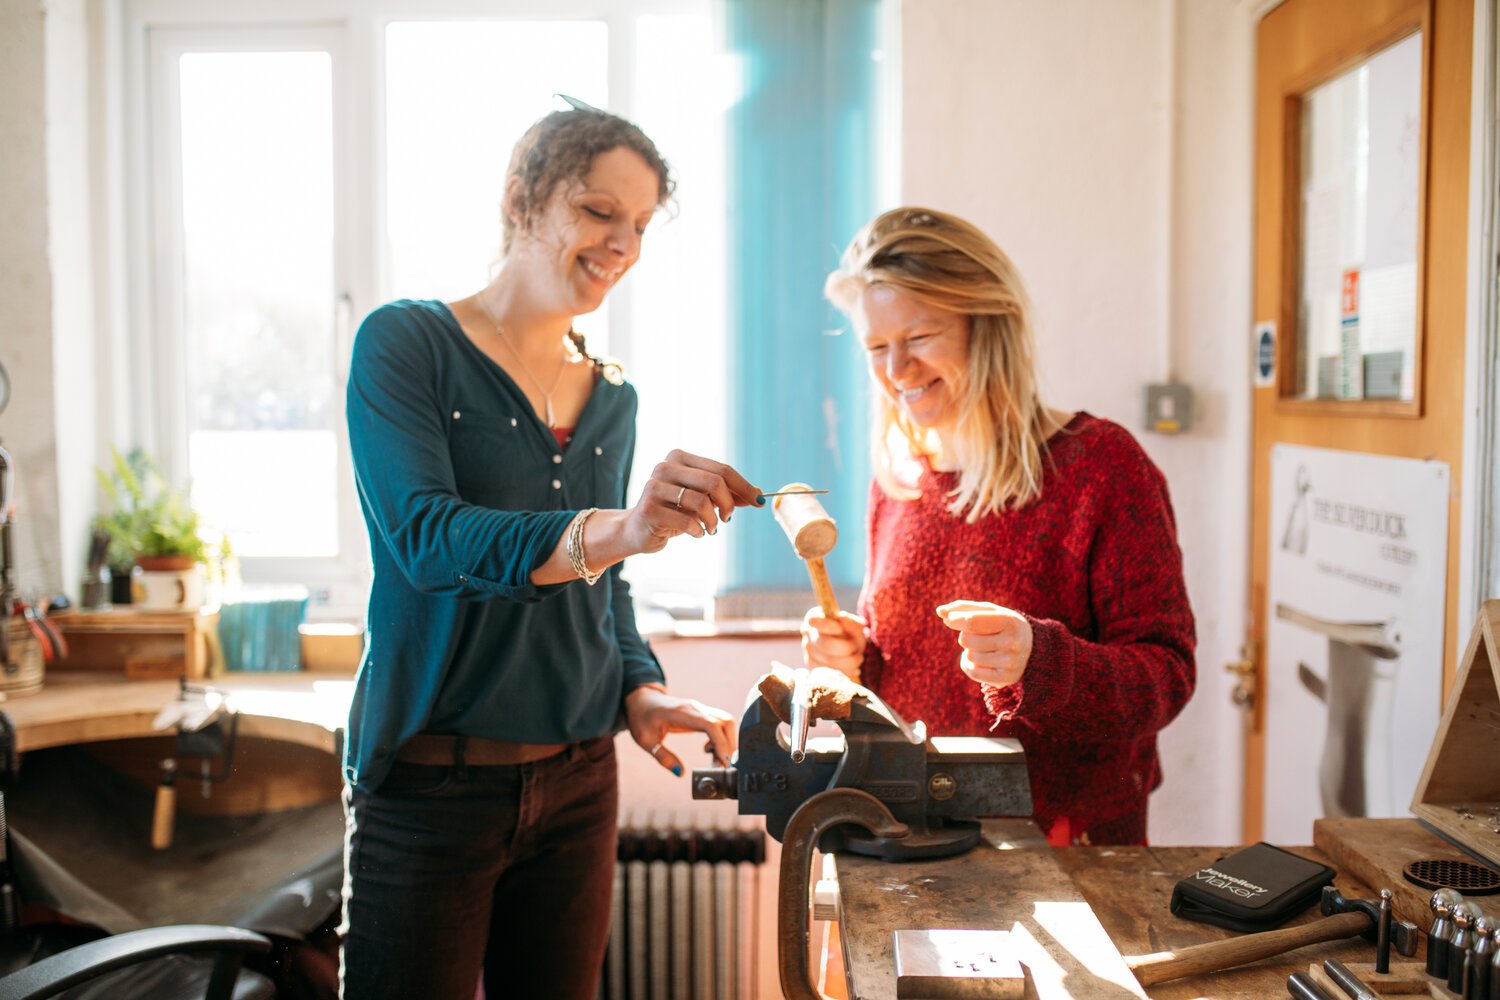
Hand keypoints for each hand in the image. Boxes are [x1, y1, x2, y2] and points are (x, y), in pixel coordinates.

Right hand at [623, 450, 761, 553]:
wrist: (639, 530)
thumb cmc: (675, 512)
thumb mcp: (703, 501)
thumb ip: (727, 495)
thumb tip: (758, 495)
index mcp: (680, 458)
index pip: (721, 469)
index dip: (744, 486)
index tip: (759, 501)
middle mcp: (666, 467)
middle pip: (714, 482)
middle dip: (728, 504)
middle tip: (727, 518)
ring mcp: (654, 486)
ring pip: (701, 502)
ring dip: (712, 521)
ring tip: (710, 528)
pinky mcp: (648, 509)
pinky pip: (686, 520)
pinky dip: (698, 530)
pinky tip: (696, 533)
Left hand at [624, 683, 736, 776]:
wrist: (641, 700)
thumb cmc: (641, 717)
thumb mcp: (645, 740)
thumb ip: (663, 757)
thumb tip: (680, 773)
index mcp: (682, 713)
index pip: (711, 725)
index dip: (721, 743)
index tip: (724, 762)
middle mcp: (695, 708)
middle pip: (725, 722)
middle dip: (729, 745)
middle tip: (720, 765)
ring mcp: (700, 709)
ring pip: (726, 722)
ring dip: (727, 741)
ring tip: (714, 759)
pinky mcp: (701, 713)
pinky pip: (720, 723)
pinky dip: (721, 737)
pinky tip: (708, 749)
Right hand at [801, 608, 865, 681]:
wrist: (849, 648)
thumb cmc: (850, 632)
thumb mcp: (854, 624)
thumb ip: (849, 621)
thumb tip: (842, 617)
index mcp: (814, 616)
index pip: (814, 621)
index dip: (828, 626)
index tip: (840, 628)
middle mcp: (807, 632)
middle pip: (824, 644)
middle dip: (846, 648)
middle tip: (856, 647)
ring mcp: (807, 648)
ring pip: (829, 660)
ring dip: (849, 661)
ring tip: (859, 658)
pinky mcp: (811, 663)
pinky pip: (830, 671)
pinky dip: (846, 671)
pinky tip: (854, 668)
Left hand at [936, 600, 1032, 688]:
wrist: (1033, 648)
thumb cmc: (1003, 624)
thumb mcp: (989, 611)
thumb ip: (964, 608)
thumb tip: (940, 611)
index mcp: (1009, 621)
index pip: (972, 621)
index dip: (955, 619)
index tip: (948, 618)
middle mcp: (1013, 642)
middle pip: (967, 639)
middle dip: (964, 636)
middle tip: (976, 635)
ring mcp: (1011, 662)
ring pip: (969, 656)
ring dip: (968, 650)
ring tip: (981, 647)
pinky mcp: (1006, 678)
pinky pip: (973, 672)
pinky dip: (968, 664)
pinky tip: (978, 660)